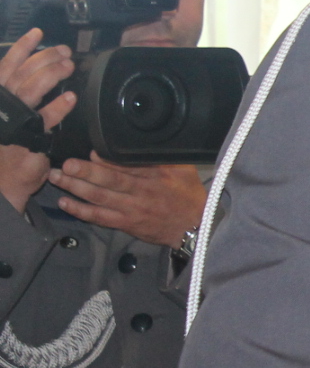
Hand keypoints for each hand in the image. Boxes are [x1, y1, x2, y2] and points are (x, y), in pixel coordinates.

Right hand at [0, 29, 75, 213]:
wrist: (0, 183)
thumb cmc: (6, 148)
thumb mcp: (6, 117)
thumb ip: (18, 95)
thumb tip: (38, 72)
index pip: (6, 67)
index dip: (22, 49)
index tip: (38, 34)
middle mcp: (0, 107)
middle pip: (22, 73)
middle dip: (45, 58)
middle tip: (64, 52)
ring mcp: (12, 123)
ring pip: (31, 89)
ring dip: (52, 74)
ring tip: (68, 66)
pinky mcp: (27, 140)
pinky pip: (44, 119)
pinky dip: (58, 106)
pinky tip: (70, 97)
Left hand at [47, 156, 205, 246]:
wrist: (195, 226)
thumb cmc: (188, 195)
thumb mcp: (183, 169)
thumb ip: (161, 156)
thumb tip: (139, 141)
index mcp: (155, 176)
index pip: (127, 165)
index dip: (106, 159)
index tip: (89, 151)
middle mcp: (141, 192)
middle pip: (109, 181)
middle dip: (85, 172)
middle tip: (65, 164)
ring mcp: (132, 209)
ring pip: (99, 198)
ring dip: (75, 188)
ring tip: (57, 178)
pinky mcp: (126, 223)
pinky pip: (99, 217)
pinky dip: (81, 211)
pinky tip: (65, 203)